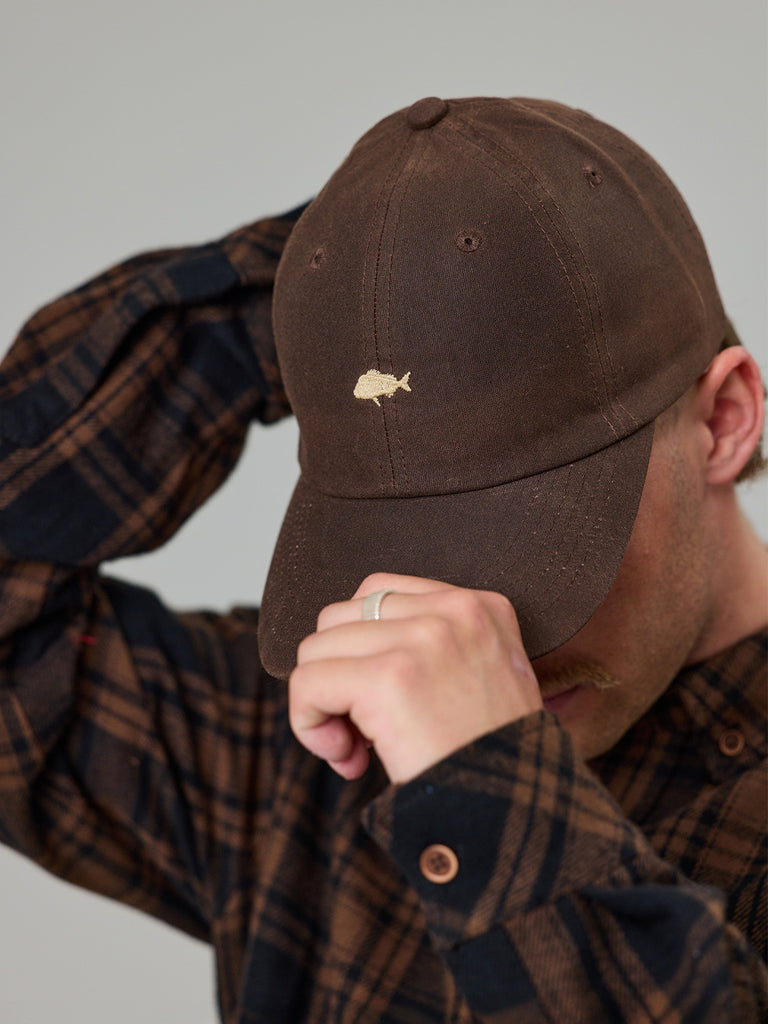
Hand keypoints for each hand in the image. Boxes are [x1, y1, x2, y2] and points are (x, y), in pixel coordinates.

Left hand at [289, 573, 542, 783]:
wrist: (514, 816)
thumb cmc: (491, 763)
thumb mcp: (483, 680)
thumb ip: (431, 649)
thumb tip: (342, 654)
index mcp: (481, 607)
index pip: (379, 594)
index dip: (362, 649)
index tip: (380, 701)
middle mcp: (455, 611)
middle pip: (339, 618)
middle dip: (338, 674)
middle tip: (364, 732)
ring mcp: (422, 640)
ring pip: (316, 649)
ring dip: (322, 703)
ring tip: (358, 749)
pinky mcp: (388, 677)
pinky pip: (307, 682)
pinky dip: (308, 723)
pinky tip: (346, 758)